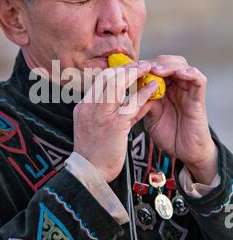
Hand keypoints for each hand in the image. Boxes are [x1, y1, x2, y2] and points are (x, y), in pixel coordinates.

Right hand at [73, 61, 157, 182]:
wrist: (90, 174)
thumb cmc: (96, 152)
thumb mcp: (100, 127)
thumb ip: (117, 112)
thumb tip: (136, 99)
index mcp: (83, 106)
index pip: (100, 80)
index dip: (118, 71)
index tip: (131, 69)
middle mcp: (89, 106)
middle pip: (108, 77)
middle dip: (127, 68)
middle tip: (143, 65)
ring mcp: (100, 114)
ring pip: (117, 84)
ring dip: (136, 74)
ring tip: (150, 69)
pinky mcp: (113, 125)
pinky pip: (131, 103)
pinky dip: (144, 94)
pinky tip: (154, 90)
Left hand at [142, 55, 217, 184]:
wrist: (184, 153)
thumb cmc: (168, 134)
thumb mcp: (150, 115)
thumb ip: (144, 101)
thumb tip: (132, 87)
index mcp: (164, 88)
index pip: (155, 67)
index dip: (143, 65)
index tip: (130, 67)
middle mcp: (177, 86)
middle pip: (168, 62)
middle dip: (154, 62)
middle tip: (143, 67)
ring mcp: (188, 91)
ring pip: (182, 66)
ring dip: (169, 65)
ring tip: (156, 70)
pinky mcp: (199, 98)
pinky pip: (199, 79)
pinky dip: (190, 73)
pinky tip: (179, 73)